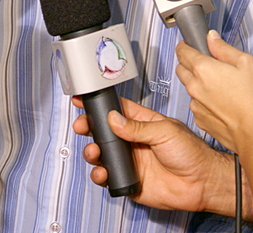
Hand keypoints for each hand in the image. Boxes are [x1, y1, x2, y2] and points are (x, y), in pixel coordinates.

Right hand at [72, 96, 233, 213]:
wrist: (202, 183)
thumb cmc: (191, 152)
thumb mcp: (164, 131)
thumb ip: (137, 127)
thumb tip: (114, 119)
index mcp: (141, 122)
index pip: (115, 110)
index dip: (99, 105)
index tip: (83, 99)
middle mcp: (133, 140)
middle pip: (103, 131)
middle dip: (89, 127)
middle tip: (82, 126)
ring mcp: (130, 160)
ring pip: (102, 153)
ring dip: (92, 151)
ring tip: (94, 151)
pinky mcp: (129, 179)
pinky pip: (108, 176)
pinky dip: (100, 174)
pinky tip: (103, 171)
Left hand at [176, 31, 252, 192]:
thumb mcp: (245, 64)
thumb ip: (223, 49)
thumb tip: (212, 38)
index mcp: (203, 69)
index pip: (182, 51)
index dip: (185, 45)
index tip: (188, 44)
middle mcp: (195, 87)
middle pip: (181, 68)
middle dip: (188, 63)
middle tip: (204, 63)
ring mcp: (196, 105)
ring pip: (188, 88)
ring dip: (196, 83)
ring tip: (217, 85)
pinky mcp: (201, 120)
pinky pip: (196, 105)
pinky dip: (202, 101)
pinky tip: (219, 102)